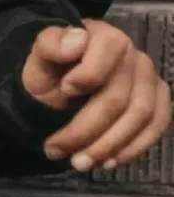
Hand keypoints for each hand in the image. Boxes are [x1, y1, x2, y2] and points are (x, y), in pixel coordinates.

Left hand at [21, 19, 171, 172]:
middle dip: (88, 129)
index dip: (89, 74)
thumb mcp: (38, 57)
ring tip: (79, 162)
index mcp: (103, 35)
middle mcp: (133, 55)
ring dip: (109, 146)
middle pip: (119, 97)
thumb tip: (78, 38)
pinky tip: (109, 161)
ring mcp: (150, 80)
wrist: (59, 90)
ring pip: (140, 117)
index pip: (109, 50)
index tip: (64, 90)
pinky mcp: (158, 102)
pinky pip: (156, 127)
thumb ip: (51, 44)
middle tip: (58, 149)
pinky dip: (133, 148)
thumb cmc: (50, 71)